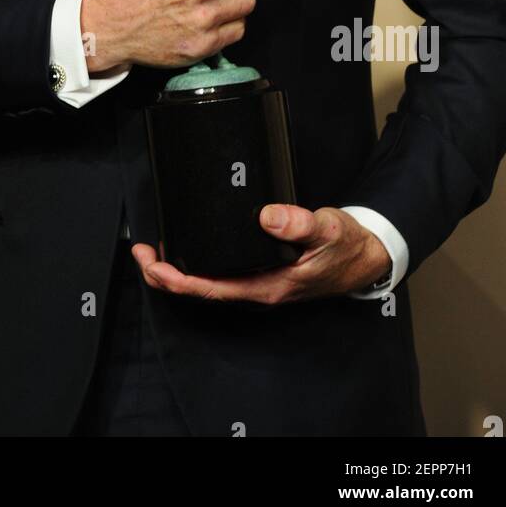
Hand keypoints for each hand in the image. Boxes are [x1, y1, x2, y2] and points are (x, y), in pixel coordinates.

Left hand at [132, 206, 391, 301]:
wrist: (364, 256)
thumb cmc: (345, 248)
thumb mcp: (328, 230)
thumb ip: (300, 223)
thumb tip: (268, 216)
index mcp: (269, 286)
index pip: (214, 289)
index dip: (180, 280)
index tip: (155, 264)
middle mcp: (258, 288)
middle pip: (202, 290)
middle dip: (167, 276)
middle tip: (141, 252)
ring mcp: (258, 281)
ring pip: (208, 284)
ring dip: (177, 271)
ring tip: (152, 252)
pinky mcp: (259, 270)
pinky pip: (220, 273)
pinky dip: (196, 264)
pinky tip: (187, 248)